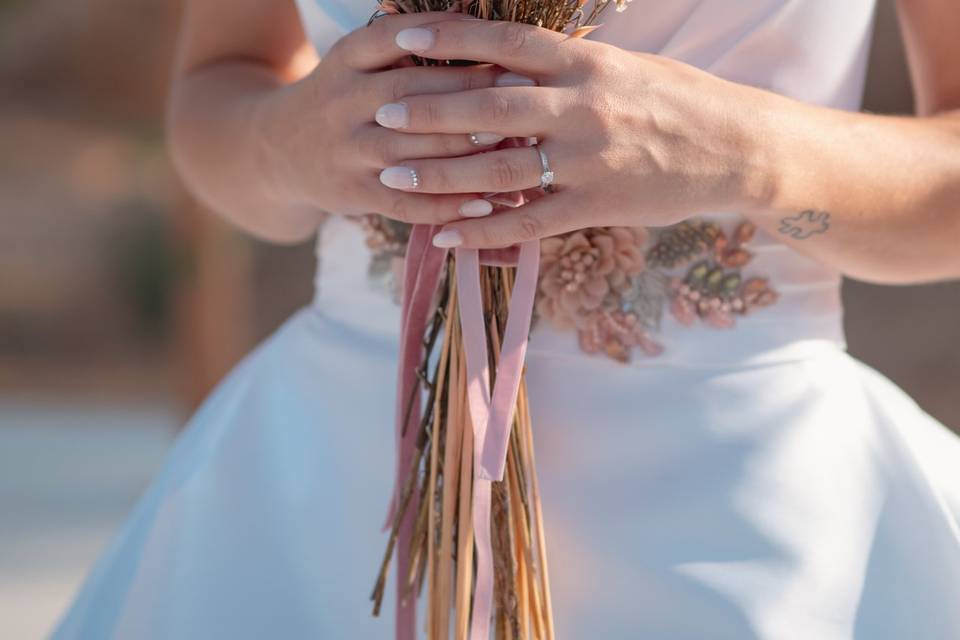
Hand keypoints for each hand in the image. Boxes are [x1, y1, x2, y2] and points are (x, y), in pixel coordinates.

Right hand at [256, 12, 516, 224]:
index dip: (444, 39)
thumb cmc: (341, 100)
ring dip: (468, 151)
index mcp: (345, 60)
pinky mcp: (353, 194)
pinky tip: (488, 204)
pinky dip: (449, 205)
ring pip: (413, 152)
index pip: (392, 39)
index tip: (497, 44)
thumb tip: (476, 23)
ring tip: (517, 147)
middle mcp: (341, 103)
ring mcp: (346, 152)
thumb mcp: (356, 62)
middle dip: (470, 94)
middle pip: (410, 96)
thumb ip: (402, 46)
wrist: (277, 152)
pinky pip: (407, 203)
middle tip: (522, 94)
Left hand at [373, 20, 771, 247]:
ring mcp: (589, 161)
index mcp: (588, 65)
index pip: (506, 44)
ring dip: (442, 175)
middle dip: (430, 112)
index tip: (403, 39)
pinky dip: (483, 230)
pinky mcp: (597, 205)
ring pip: (501, 169)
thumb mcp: (624, 68)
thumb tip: (508, 62)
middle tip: (380, 115)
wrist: (739, 149)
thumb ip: (567, 69)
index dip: (451, 39)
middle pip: (490, 108)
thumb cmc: (678, 103)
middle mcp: (583, 109)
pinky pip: (529, 222)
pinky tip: (445, 234)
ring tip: (393, 179)